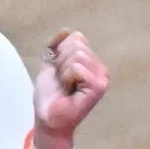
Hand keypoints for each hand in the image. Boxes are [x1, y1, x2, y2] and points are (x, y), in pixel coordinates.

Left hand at [32, 28, 109, 148]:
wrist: (47, 118)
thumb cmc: (50, 96)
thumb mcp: (50, 64)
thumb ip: (57, 46)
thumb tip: (67, 30)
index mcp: (91, 61)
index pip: (76, 38)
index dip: (60, 53)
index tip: (59, 72)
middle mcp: (100, 68)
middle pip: (77, 44)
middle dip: (61, 62)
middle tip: (62, 81)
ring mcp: (102, 77)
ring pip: (77, 54)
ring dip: (63, 71)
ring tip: (65, 86)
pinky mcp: (99, 86)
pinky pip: (77, 67)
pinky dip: (66, 78)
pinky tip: (69, 91)